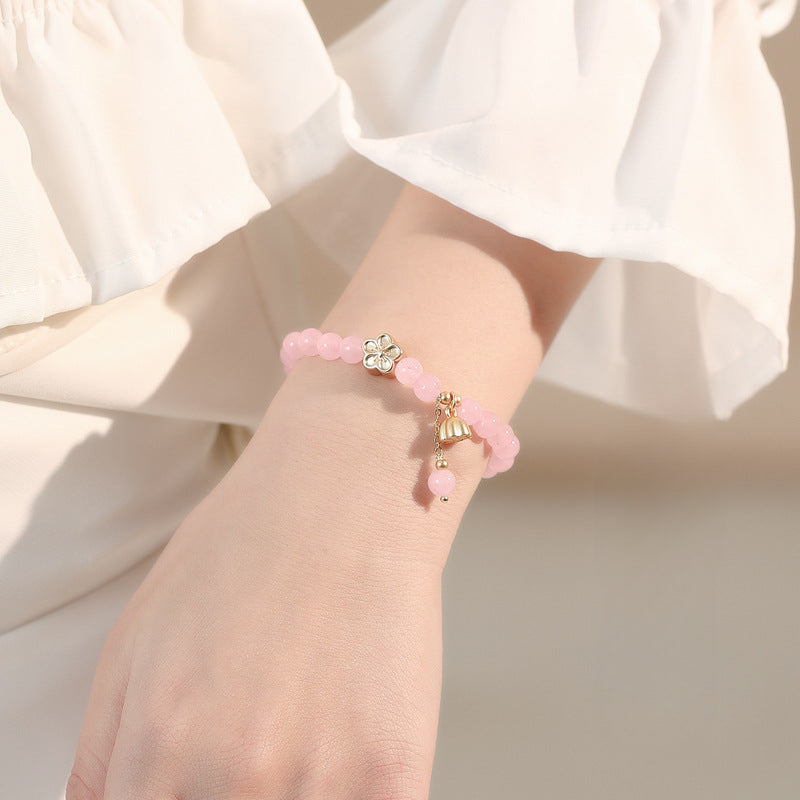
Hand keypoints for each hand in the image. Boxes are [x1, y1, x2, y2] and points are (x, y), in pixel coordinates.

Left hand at [66, 375, 452, 799]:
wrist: (346, 495)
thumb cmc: (245, 548)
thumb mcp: (135, 640)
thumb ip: (102, 757)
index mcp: (159, 749)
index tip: (191, 786)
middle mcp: (236, 777)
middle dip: (230, 794)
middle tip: (253, 744)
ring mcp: (321, 780)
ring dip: (296, 794)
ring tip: (302, 736)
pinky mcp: (394, 770)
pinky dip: (351, 795)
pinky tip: (345, 755)